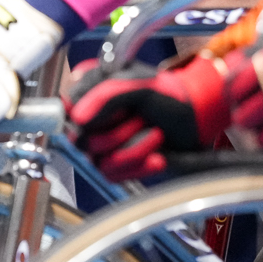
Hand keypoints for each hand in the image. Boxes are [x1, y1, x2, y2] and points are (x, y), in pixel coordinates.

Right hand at [68, 53, 244, 180]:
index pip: (65, 109)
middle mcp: (94, 116)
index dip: (80, 119)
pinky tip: (157, 156)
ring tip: (156, 134)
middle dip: (119, 133)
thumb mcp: (139, 86)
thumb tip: (75, 116)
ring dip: (134, 149)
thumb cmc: (169, 95)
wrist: (197, 119)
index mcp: (92, 88)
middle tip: (142, 118)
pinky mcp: (117, 164)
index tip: (94, 121)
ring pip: (101, 161)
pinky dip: (140, 165)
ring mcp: (104, 143)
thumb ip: (105, 95)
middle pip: (83, 141)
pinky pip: (114, 175)